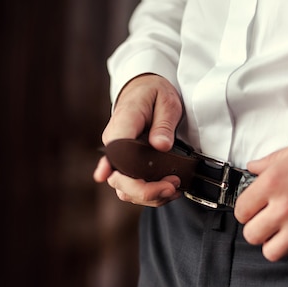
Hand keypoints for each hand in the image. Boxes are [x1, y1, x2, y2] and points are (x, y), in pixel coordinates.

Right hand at [93, 74, 182, 205]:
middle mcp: (114, 144)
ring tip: (173, 188)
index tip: (163, 185)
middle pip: (119, 181)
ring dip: (149, 196)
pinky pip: (131, 187)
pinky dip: (149, 194)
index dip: (133, 180)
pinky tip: (167, 189)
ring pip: (124, 189)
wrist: (143, 90)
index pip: (119, 158)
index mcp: (121, 125)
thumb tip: (161, 145)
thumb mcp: (166, 101)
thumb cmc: (152, 94)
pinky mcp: (124, 165)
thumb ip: (164, 124)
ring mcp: (117, 157)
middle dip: (147, 192)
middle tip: (172, 187)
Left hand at [234, 129, 287, 265]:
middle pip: (252, 235)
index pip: (241, 210)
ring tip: (282, 232)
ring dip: (274, 243)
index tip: (252, 208)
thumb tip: (254, 168)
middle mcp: (284, 207)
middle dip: (257, 228)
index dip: (246, 209)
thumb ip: (270, 162)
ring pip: (271, 252)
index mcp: (273, 183)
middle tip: (266, 220)